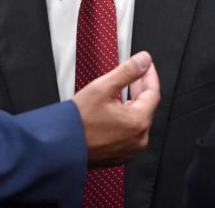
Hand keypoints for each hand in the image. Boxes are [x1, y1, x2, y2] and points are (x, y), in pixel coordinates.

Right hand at [72, 51, 159, 167]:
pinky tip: (118, 108)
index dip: (150, 75)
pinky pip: (130, 132)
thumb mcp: (103, 88)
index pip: (153, 93)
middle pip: (147, 106)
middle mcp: (138, 139)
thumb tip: (144, 60)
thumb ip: (127, 71)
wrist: (61, 145)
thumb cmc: (78, 121)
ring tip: (126, 88)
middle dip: (141, 88)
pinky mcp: (121, 154)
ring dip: (134, 102)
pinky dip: (127, 118)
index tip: (146, 65)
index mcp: (138, 122)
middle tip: (136, 73)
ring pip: (138, 119)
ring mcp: (130, 149)